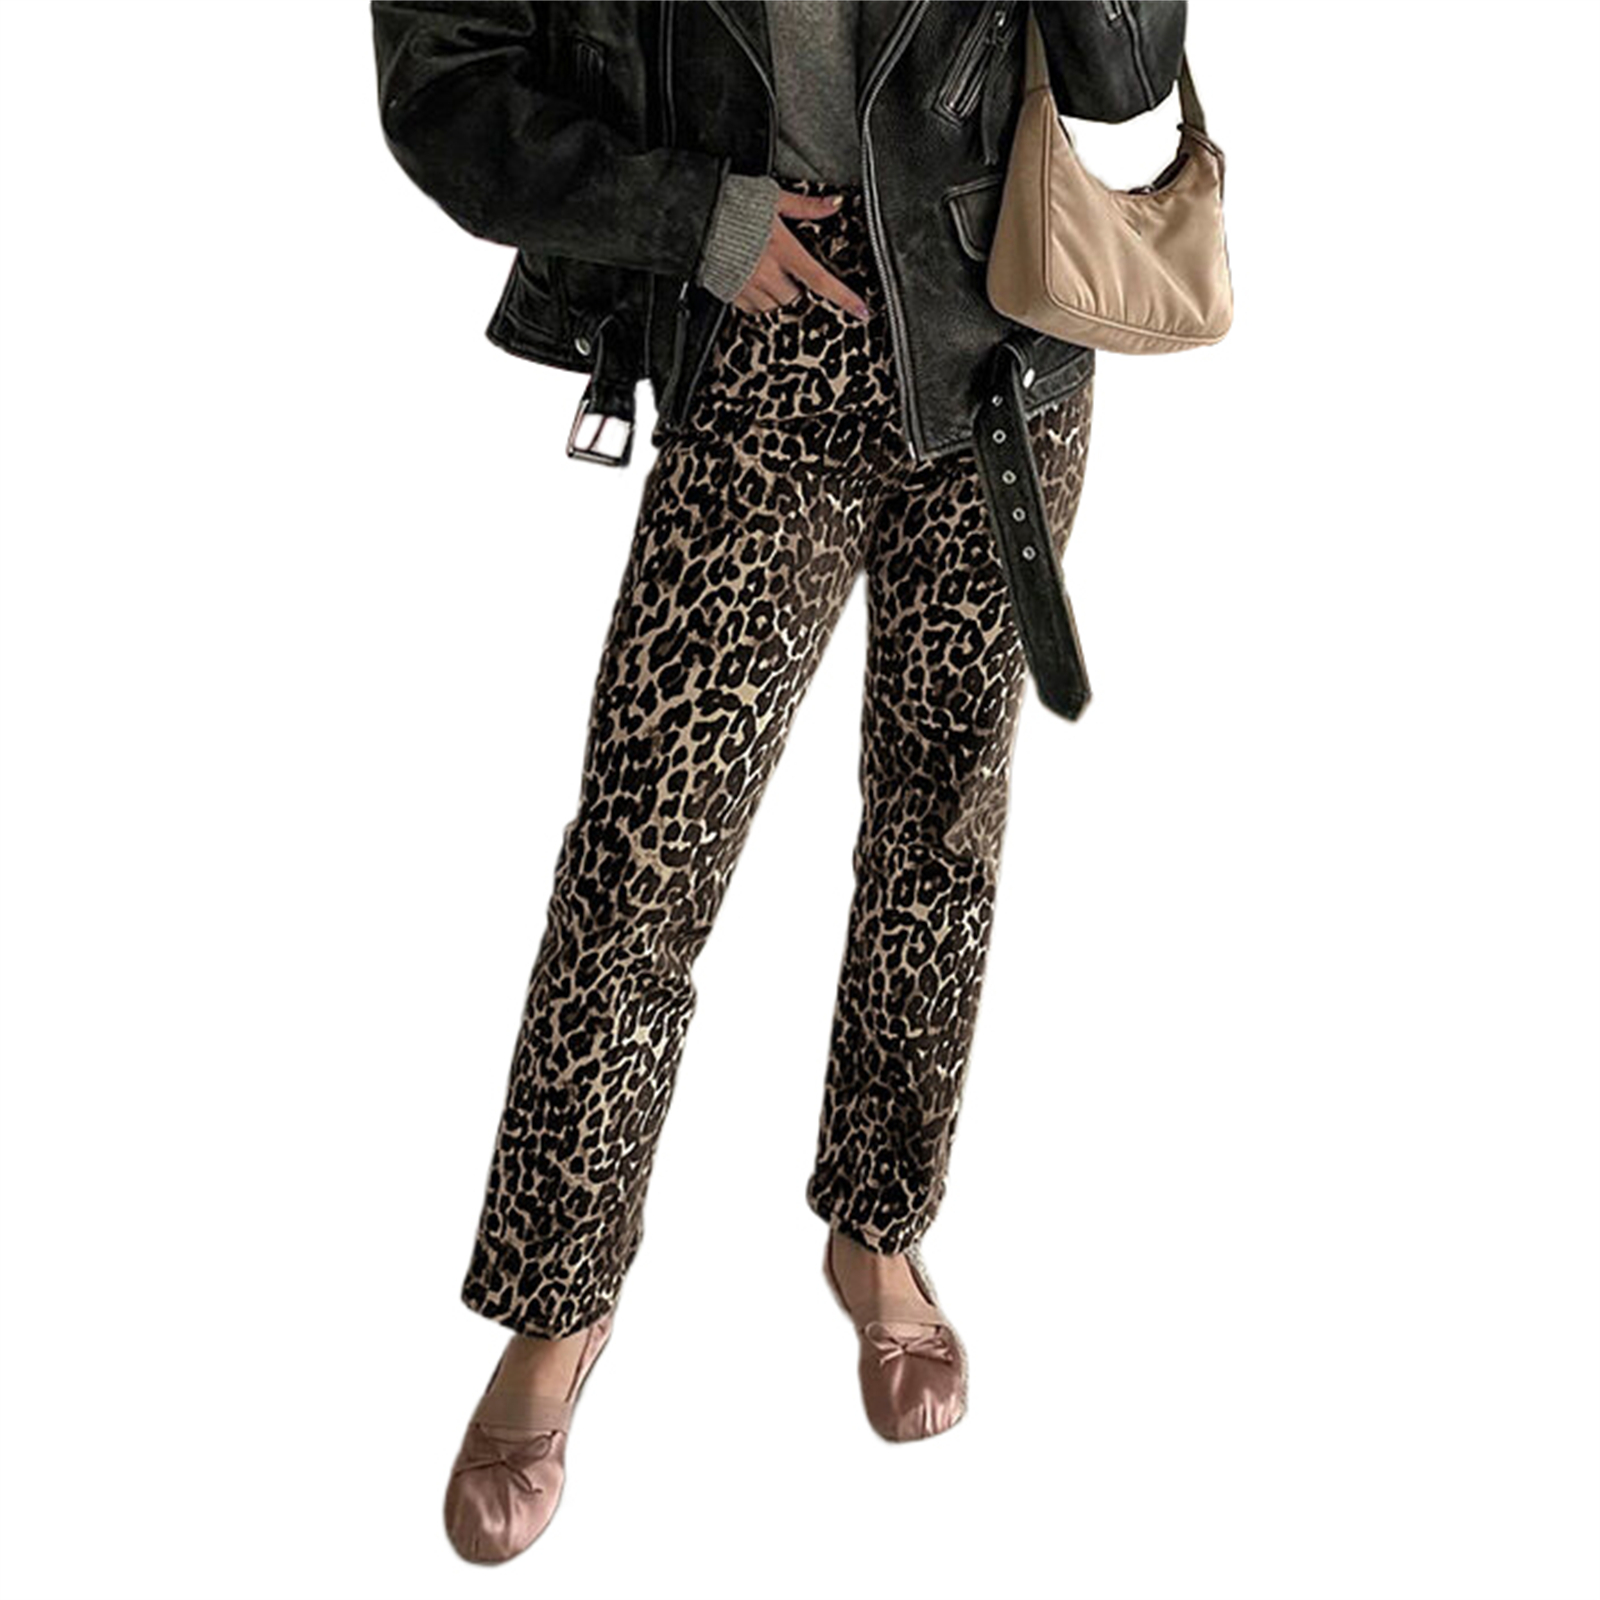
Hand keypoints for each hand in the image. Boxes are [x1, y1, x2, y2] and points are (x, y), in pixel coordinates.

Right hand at [732, 190, 872, 319]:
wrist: (692, 215)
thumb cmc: (731, 203)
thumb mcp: (773, 198)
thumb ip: (806, 206)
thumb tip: (834, 204)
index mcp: (781, 248)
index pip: (819, 279)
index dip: (843, 297)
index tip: (860, 311)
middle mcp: (766, 272)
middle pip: (795, 297)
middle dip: (796, 289)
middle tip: (786, 271)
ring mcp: (746, 285)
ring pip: (774, 305)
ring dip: (777, 295)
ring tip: (766, 273)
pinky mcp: (730, 293)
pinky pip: (752, 309)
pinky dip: (757, 301)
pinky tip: (751, 281)